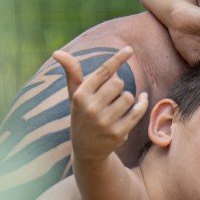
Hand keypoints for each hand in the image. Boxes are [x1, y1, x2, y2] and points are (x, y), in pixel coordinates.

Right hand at [54, 47, 147, 163]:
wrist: (86, 150)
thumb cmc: (81, 115)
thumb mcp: (75, 95)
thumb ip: (71, 73)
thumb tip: (56, 52)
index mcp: (80, 95)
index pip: (103, 72)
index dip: (117, 59)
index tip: (129, 49)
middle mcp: (91, 108)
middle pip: (119, 83)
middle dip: (117, 86)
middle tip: (110, 96)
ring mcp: (105, 122)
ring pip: (128, 97)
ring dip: (126, 98)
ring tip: (116, 106)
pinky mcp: (118, 133)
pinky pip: (137, 111)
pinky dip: (142, 103)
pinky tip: (142, 99)